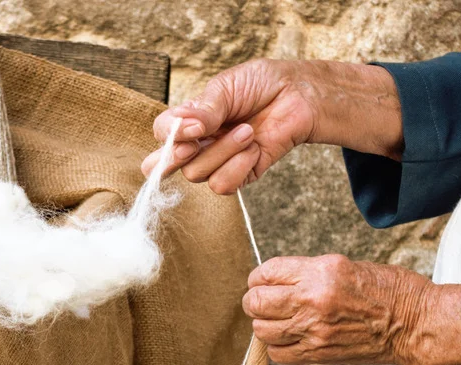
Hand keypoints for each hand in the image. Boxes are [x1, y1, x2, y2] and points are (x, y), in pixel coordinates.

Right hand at [142, 59, 315, 193]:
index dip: (169, 135)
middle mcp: (199, 143)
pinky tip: (254, 148)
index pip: (161, 133)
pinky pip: (223, 185)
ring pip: (197, 174)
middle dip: (174, 158)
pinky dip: (238, 166)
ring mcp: (218, 161)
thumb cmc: (262, 84)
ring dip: (223, 151)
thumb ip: (202, 110)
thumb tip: (183, 128)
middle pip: (164, 166)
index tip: (195, 126)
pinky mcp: (240, 175)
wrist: (299, 95)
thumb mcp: (226, 87)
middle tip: (193, 145)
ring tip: (248, 131)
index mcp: (190, 119)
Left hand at [241, 254, 460, 364]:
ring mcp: (314, 330)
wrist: (414, 324)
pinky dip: (278, 347)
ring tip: (278, 320)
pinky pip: (279, 354)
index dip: (259, 278)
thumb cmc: (387, 290)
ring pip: (262, 331)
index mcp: (320, 272)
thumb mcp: (344, 266)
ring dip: (265, 325)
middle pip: (256, 303)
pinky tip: (290, 338)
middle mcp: (312, 300)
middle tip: (264, 301)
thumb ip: (307, 273)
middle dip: (255, 301)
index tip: (262, 281)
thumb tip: (276, 282)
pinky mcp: (319, 353)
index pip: (266, 273)